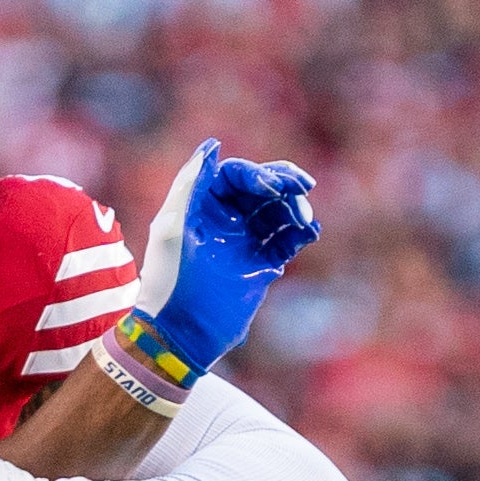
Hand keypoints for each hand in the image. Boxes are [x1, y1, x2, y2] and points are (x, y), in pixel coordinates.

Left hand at [134, 139, 319, 377]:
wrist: (180, 335)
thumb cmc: (170, 281)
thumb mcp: (173, 228)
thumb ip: (190, 184)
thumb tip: (212, 146)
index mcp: (198, 207)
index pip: (235, 175)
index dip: (257, 174)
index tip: (272, 189)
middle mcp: (221, 221)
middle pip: (261, 188)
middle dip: (284, 184)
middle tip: (303, 188)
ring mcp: (241, 243)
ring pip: (277, 212)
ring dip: (295, 209)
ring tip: (304, 222)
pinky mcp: (258, 265)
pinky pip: (286, 240)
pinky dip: (301, 233)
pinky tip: (309, 233)